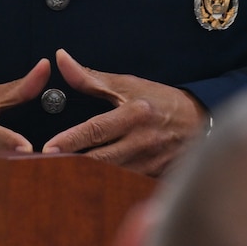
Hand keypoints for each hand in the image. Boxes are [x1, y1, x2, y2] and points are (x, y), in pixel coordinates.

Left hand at [41, 49, 208, 175]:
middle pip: (99, 159)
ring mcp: (150, 163)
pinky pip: (125, 185)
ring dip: (87, 177)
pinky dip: (107, 185)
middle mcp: (142, 141)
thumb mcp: (128, 85)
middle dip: (71, 164)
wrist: (201, 121)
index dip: (70, 141)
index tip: (47, 148)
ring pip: (110, 176)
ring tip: (61, 177)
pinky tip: (90, 186)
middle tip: (45, 166)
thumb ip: (90, 79)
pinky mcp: (154, 178)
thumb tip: (61, 59)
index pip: (96, 130)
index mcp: (134, 114)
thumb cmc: (160, 100)